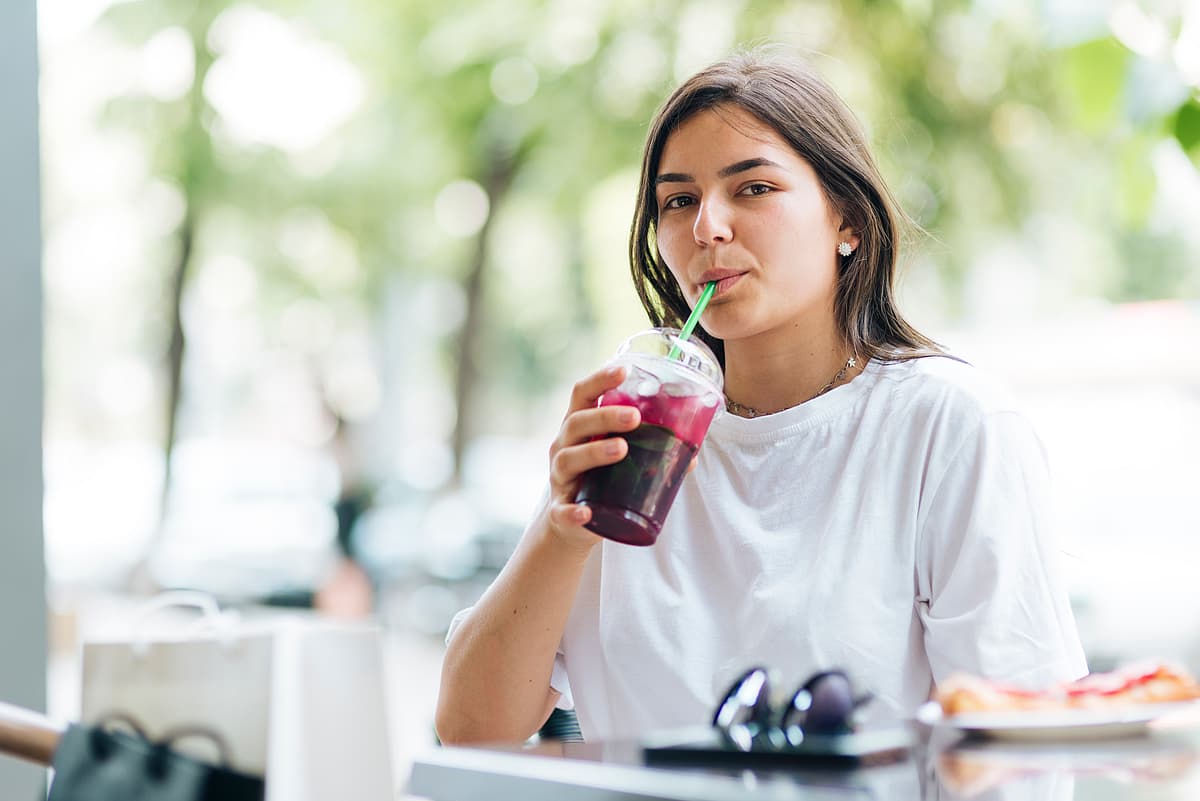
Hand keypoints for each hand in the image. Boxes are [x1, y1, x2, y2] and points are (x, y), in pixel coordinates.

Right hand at [544, 364, 640, 550]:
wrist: (569, 524)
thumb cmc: (598, 480)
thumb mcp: (617, 460)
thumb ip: (649, 451)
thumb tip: (690, 453)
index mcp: (580, 429)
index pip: (583, 395)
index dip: (600, 380)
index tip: (624, 370)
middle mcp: (564, 447)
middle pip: (576, 423)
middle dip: (605, 417)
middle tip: (634, 417)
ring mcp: (560, 479)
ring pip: (569, 459)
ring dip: (594, 452)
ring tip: (621, 449)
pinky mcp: (559, 512)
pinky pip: (562, 511)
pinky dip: (572, 512)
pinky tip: (586, 513)